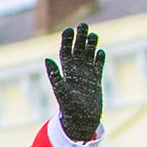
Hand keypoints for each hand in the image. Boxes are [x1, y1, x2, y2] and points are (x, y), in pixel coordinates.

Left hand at [44, 23, 103, 141]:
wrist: (82, 121)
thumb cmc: (69, 108)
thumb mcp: (61, 90)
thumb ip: (55, 75)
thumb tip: (46, 60)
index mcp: (66, 72)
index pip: (65, 53)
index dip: (67, 41)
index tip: (69, 29)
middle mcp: (76, 72)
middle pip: (78, 51)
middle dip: (80, 38)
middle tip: (83, 25)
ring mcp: (86, 76)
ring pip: (89, 56)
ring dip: (90, 46)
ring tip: (93, 35)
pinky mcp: (96, 82)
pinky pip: (97, 67)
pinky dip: (99, 59)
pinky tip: (100, 51)